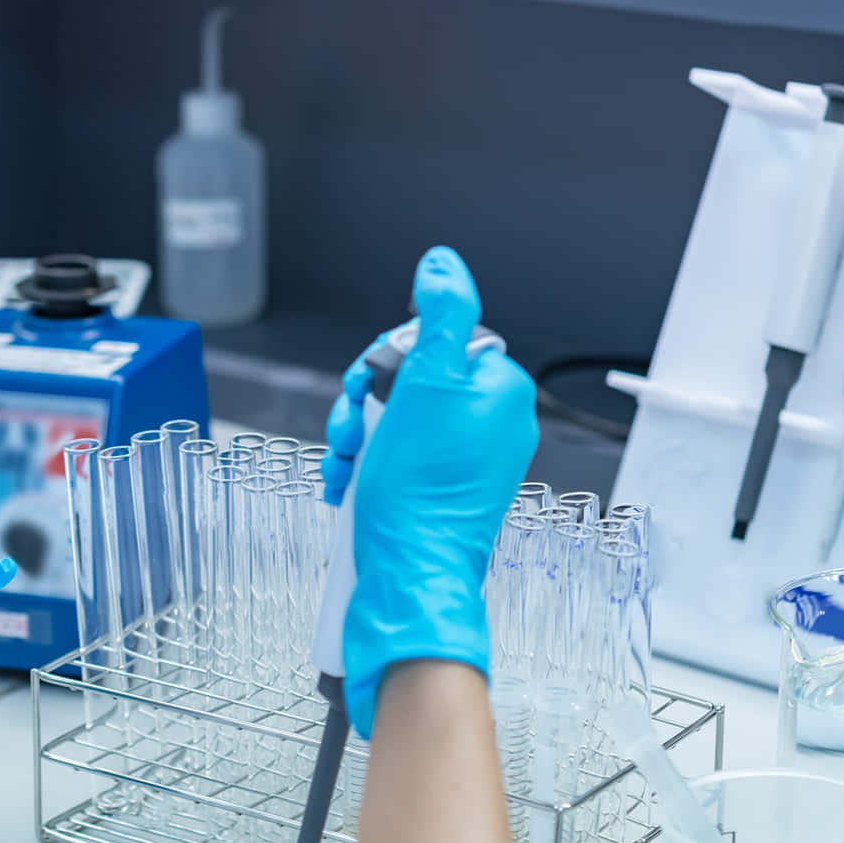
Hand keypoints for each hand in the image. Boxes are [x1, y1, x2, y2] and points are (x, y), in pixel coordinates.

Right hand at [334, 246, 537, 736]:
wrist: (408, 580)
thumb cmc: (417, 497)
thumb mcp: (426, 388)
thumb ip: (441, 317)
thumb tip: (444, 262)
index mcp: (497, 392)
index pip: (435, 340)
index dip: (389, 360)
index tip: (370, 387)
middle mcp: (487, 426)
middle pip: (409, 380)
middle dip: (365, 403)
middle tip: (352, 430)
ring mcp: (463, 464)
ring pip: (393, 421)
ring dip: (357, 437)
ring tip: (347, 466)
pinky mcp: (437, 494)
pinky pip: (394, 460)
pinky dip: (365, 468)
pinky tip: (349, 487)